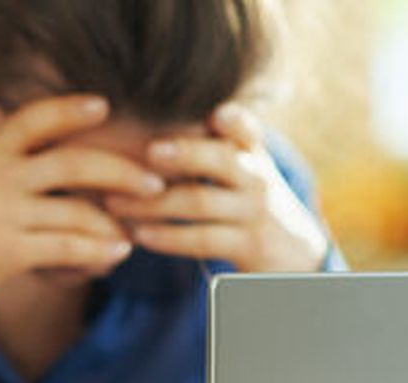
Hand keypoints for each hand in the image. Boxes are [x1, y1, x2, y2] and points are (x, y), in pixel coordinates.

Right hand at [0, 25, 164, 293]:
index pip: (34, 119)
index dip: (70, 110)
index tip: (105, 107)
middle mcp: (0, 180)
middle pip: (70, 165)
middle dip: (119, 172)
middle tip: (154, 182)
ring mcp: (5, 217)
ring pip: (74, 214)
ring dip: (113, 223)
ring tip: (135, 227)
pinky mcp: (10, 254)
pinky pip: (66, 251)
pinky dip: (97, 254)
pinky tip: (118, 253)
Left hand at [106, 104, 329, 272]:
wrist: (294, 250)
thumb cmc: (246, 199)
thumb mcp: (241, 167)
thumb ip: (207, 144)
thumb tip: (143, 107)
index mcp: (249, 151)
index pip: (245, 127)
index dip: (234, 120)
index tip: (215, 113)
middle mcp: (255, 176)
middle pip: (222, 159)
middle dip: (186, 154)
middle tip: (149, 150)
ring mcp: (254, 212)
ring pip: (201, 202)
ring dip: (154, 203)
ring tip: (114, 202)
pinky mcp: (248, 246)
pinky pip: (203, 239)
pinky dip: (168, 237)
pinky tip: (138, 234)